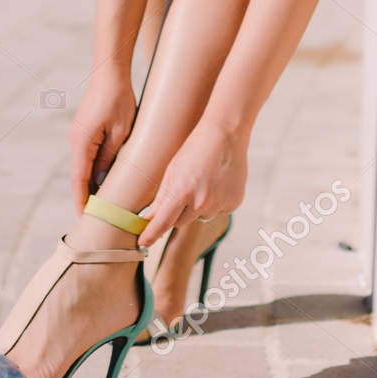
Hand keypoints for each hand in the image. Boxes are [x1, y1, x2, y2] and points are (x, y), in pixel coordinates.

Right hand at [68, 67, 135, 213]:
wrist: (110, 72)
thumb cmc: (118, 99)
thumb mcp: (121, 132)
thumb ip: (111, 157)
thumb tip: (103, 181)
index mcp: (82, 143)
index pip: (79, 181)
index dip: (82, 202)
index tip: (84, 221)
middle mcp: (76, 141)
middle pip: (79, 177)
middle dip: (86, 198)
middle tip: (96, 221)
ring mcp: (79, 135)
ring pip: (84, 167)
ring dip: (91, 184)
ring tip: (102, 206)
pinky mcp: (85, 130)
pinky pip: (88, 156)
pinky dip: (94, 171)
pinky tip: (105, 180)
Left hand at [138, 119, 247, 246]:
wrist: (226, 134)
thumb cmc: (196, 148)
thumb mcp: (173, 170)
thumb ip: (162, 197)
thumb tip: (149, 217)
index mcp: (182, 191)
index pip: (162, 222)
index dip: (151, 234)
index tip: (143, 242)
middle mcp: (201, 202)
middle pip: (181, 222)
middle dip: (178, 212)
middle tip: (184, 190)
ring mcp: (219, 204)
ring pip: (200, 216)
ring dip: (198, 206)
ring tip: (204, 180)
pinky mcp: (234, 204)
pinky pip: (218, 211)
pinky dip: (216, 201)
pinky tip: (218, 182)